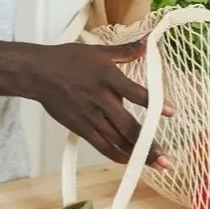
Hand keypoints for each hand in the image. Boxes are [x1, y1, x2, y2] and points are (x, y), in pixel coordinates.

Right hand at [25, 41, 171, 168]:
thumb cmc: (67, 59)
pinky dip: (117, 155)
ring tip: (156, 165)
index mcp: (108, 77)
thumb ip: (125, 51)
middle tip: (166, 159)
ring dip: (137, 154)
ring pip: (118, 141)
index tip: (171, 112)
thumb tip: (147, 43)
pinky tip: (130, 161)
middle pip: (129, 127)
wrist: (38, 74)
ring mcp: (91, 117)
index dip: (153, 104)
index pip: (135, 93)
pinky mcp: (81, 128)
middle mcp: (101, 100)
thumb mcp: (98, 51)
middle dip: (149, 144)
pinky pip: (102, 146)